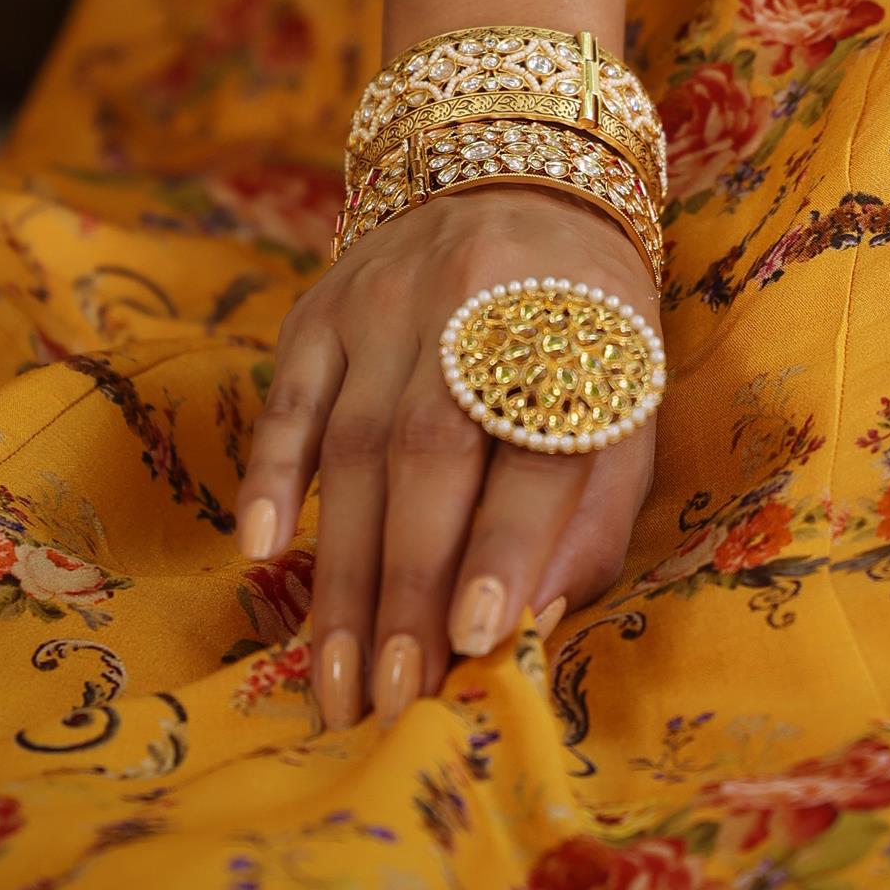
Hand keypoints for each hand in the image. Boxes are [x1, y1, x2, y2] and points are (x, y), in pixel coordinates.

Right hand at [233, 190, 656, 730]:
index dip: (505, 548)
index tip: (474, 642)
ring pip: (355, 445)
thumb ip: (590, 519)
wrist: (518, 189)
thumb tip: (528, 626)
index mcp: (573, 342)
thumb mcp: (627, 412)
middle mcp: (477, 311)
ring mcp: (388, 305)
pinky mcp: (321, 309)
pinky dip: (274, 476)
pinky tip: (263, 554)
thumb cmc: (583, 339)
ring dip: (343, 571)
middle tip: (392, 699)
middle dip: (408, 588)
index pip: (537, 453)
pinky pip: (289, 398)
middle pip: (433, 458)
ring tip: (337, 677)